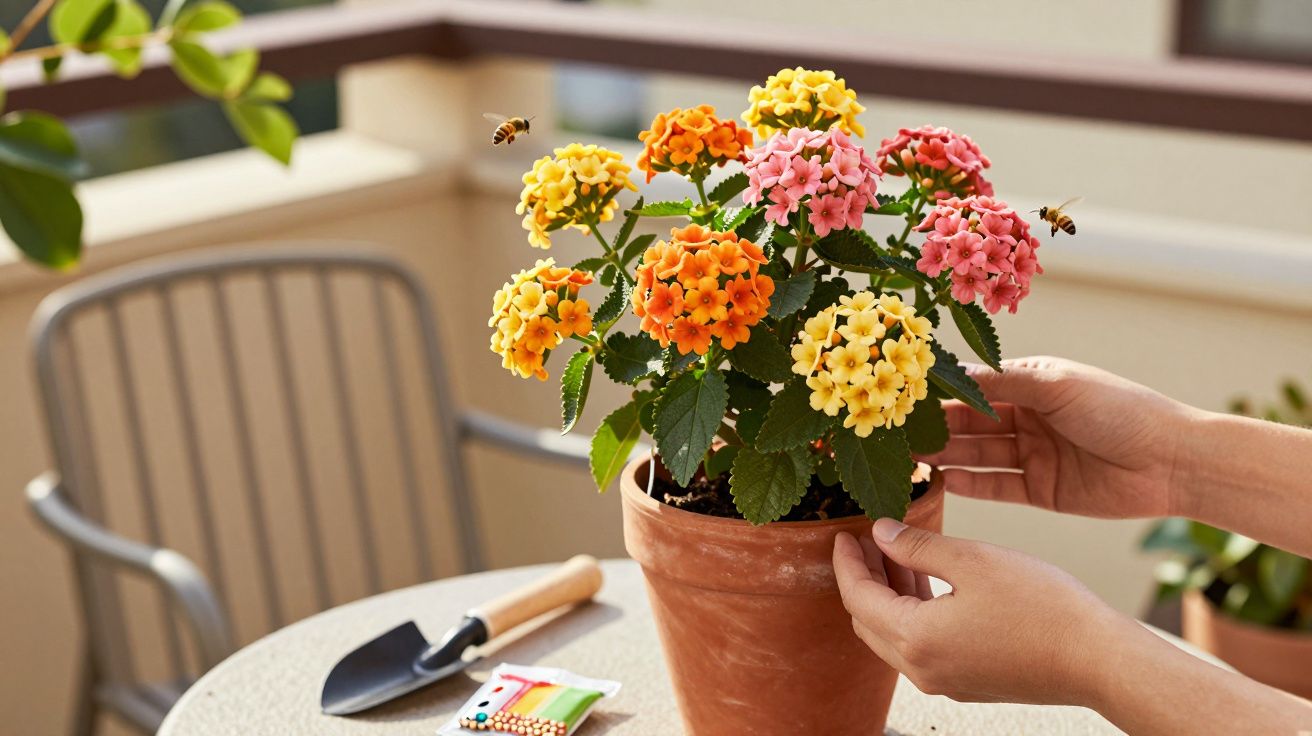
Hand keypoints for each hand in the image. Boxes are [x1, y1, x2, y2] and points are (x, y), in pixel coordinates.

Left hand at [833, 520, 1124, 705]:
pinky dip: (912, 613)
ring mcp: (945, 680)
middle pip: (867, 621)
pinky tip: (927, 581)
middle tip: (866, 540)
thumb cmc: (1043, 608)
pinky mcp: (967, 681)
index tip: (842, 534)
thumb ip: (917, 547)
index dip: (845, 562)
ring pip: (894, 635)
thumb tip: (880, 533)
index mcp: (916, 639)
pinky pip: (921, 646)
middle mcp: (922, 670)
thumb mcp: (973, 560)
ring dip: (888, 595)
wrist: (1098, 660)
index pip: (856, 597)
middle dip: (862, 578)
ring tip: (895, 552)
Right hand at [922, 356, 1197, 518]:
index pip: (975, 387)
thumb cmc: (1120, 410)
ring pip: (978, 455)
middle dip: (935, 427)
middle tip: (896, 434)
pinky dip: (969, 485)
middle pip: (970, 423)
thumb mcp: (1056, 386)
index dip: (941, 393)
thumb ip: (1002, 384)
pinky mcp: (1041, 491)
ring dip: (946, 456)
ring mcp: (1033, 455)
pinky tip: (942, 482)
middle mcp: (1028, 418)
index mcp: (1031, 384)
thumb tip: (952, 374)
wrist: (1172, 462)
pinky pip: (995, 487)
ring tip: (910, 459)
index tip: (903, 397)